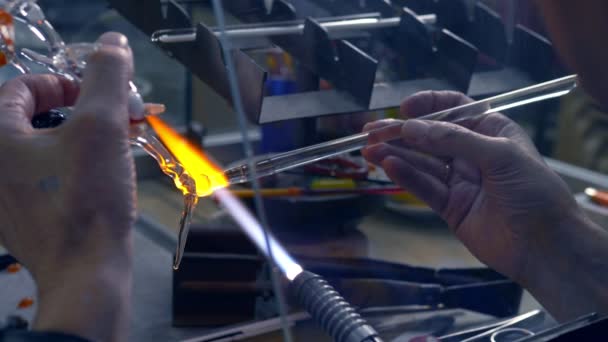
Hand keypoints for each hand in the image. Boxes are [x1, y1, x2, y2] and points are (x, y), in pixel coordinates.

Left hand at [0, 33, 134, 340]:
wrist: (88, 275)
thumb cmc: (88, 197)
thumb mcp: (101, 126)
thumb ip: (106, 78)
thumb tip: (113, 44)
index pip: (23, 87)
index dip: (67, 83)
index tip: (102, 96)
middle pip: (39, 118)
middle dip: (85, 112)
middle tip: (121, 120)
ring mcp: (7, 197)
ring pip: (48, 150)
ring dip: (87, 140)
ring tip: (123, 147)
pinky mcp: (27, 220)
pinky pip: (51, 180)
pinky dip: (80, 169)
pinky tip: (110, 178)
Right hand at [362, 91, 582, 284]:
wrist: (545, 246)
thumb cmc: (532, 192)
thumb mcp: (500, 155)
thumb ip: (454, 139)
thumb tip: (410, 128)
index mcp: (491, 131)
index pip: (455, 110)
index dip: (428, 106)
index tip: (403, 108)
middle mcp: (472, 153)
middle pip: (430, 137)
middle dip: (400, 132)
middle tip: (370, 130)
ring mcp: (459, 180)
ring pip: (421, 162)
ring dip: (395, 154)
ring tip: (368, 149)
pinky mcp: (449, 206)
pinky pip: (424, 187)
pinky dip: (405, 176)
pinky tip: (387, 166)